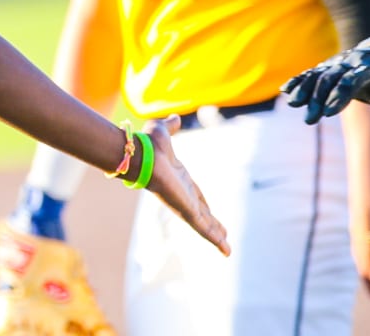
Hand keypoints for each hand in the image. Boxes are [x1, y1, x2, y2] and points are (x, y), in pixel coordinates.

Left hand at [138, 115, 230, 255]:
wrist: (141, 154)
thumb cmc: (148, 145)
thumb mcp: (164, 133)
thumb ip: (170, 126)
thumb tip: (174, 118)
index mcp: (181, 180)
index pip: (196, 196)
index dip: (205, 205)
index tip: (211, 212)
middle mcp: (183, 195)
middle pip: (202, 214)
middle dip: (213, 225)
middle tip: (224, 236)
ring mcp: (184, 205)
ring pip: (204, 225)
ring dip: (217, 237)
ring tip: (227, 250)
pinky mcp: (185, 210)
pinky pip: (203, 228)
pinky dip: (214, 238)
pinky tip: (225, 249)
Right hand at [282, 33, 369, 127]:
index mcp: (368, 69)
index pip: (350, 82)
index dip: (338, 96)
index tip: (327, 113)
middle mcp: (350, 63)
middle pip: (330, 79)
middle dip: (318, 98)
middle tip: (309, 120)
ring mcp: (337, 63)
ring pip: (318, 74)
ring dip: (304, 89)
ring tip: (293, 104)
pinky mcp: (328, 66)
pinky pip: (311, 72)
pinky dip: (299, 80)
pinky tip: (286, 90)